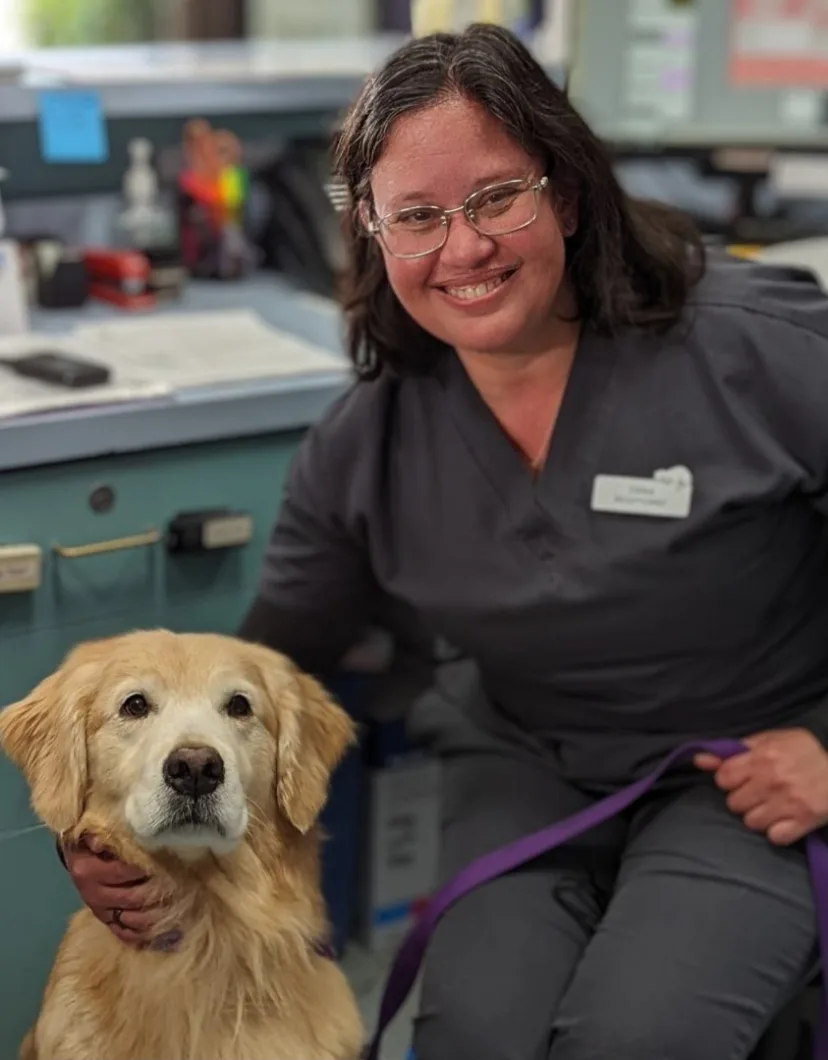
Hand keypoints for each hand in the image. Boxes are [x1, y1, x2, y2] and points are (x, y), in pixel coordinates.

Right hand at [61, 835, 178, 950]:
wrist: (79, 860)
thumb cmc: (94, 843)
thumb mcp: (95, 833)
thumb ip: (104, 836)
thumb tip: (100, 842)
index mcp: (88, 872)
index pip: (123, 872)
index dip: (146, 867)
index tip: (166, 861)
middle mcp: (92, 895)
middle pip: (132, 898)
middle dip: (157, 891)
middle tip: (180, 884)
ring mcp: (100, 912)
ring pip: (132, 920)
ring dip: (157, 915)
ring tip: (180, 907)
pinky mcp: (106, 922)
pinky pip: (126, 934)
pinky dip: (145, 934)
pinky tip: (165, 932)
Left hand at [695, 728, 827, 844]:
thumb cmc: (805, 752)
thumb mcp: (772, 740)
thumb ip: (735, 749)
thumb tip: (699, 759)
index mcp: (762, 757)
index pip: (723, 778)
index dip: (729, 780)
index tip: (740, 779)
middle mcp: (772, 780)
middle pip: (734, 803)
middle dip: (743, 799)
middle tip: (758, 793)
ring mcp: (788, 803)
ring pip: (751, 822)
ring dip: (759, 816)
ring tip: (772, 807)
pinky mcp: (804, 821)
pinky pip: (774, 837)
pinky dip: (777, 831)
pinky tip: (784, 820)